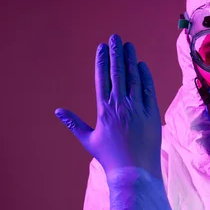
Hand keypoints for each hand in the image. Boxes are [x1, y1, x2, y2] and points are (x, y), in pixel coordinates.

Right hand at [55, 34, 162, 179]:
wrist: (133, 172)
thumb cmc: (109, 158)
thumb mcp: (89, 140)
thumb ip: (74, 123)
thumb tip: (58, 112)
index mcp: (104, 110)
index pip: (102, 78)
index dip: (102, 60)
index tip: (102, 47)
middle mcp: (120, 106)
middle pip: (118, 73)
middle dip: (116, 53)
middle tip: (115, 38)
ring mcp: (137, 109)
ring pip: (134, 78)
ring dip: (130, 60)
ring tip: (128, 45)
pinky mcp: (152, 114)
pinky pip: (149, 90)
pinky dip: (145, 76)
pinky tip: (141, 65)